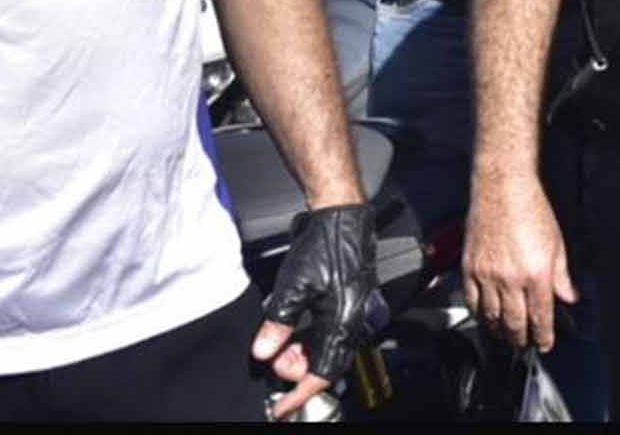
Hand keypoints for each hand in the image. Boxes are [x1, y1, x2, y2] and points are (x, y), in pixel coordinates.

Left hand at [255, 202, 376, 419]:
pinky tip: (293, 324)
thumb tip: (265, 350)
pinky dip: (310, 335)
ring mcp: (354, 309)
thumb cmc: (325, 243)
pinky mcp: (350, 299)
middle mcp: (354, 319)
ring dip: (302, 350)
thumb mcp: (293, 286)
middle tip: (274, 358)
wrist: (342, 214)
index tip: (282, 404)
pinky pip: (331, 329)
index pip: (322, 371)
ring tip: (280, 341)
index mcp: (344, 321)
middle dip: (297, 367)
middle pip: (326, 362)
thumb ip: (278, 324)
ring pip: (327, 346)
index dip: (300, 391)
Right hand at [464, 169, 576, 352]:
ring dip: (500, 331)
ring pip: (492, 316)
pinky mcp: (470, 268)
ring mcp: (487, 275)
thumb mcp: (557, 244)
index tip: (544, 344)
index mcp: (536, 274)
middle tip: (524, 345)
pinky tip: (485, 317)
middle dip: (521, 339)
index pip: (540, 317)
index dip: (543, 336)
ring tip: (506, 336)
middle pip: (514, 322)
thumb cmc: (530, 209)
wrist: (503, 188)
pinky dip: (479, 314)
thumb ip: (562, 276)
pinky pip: (472, 301)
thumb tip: (569, 296)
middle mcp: (510, 279)